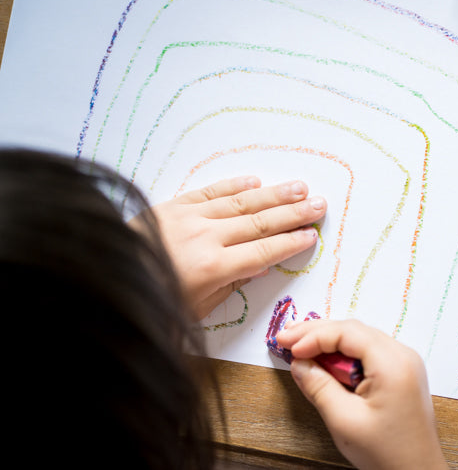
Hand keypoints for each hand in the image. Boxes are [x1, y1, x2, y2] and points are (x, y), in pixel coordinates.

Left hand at [141, 176, 325, 318]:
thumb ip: (229, 286)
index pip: (264, 250)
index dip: (291, 243)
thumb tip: (259, 266)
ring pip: (240, 203)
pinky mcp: (171, 206)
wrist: (104, 279)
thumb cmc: (152, 303)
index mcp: (213, 268)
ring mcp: (188, 217)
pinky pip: (209, 192)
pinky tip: (255, 181)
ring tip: (299, 187)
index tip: (311, 235)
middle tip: (319, 204)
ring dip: (273, 194)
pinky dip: (233, 185)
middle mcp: (205, 237)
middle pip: (259, 223)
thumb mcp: (194, 309)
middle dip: (293, 214)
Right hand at [276, 319, 447, 469]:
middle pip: (354, 331)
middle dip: (318, 333)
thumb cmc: (387, 453)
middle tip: (286, 338)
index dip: (314, 336)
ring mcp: (404, 363)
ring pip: (360, 340)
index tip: (288, 346)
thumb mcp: (344, 420)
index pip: (347, 333)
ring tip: (299, 346)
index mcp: (393, 364)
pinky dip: (344, 354)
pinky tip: (324, 359)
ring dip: (329, 341)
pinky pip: (368, 352)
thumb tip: (299, 363)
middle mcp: (403, 355)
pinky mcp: (401, 373)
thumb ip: (319, 387)